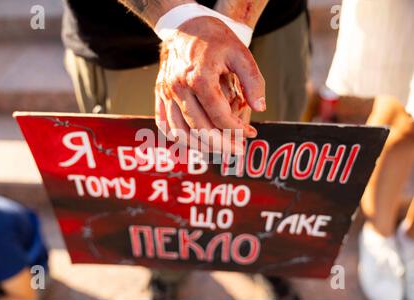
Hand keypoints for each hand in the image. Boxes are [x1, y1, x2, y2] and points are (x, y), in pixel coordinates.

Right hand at [155, 16, 265, 153]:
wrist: (186, 26)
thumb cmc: (215, 40)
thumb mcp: (241, 54)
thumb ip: (253, 81)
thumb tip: (260, 108)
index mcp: (199, 77)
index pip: (219, 116)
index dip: (236, 130)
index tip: (250, 133)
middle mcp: (179, 87)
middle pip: (200, 129)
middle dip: (222, 144)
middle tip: (237, 151)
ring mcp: (166, 92)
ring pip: (180, 132)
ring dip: (200, 147)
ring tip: (218, 150)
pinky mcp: (159, 95)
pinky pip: (164, 124)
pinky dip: (178, 138)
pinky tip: (194, 143)